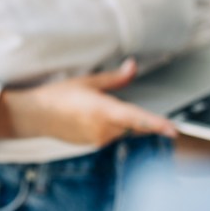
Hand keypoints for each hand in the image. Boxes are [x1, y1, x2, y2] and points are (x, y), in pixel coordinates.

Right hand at [0, 59, 177, 146]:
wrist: (36, 115)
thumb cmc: (58, 96)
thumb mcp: (88, 82)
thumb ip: (115, 78)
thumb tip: (133, 66)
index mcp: (103, 110)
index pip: (136, 118)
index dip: (157, 124)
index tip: (173, 130)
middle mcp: (103, 128)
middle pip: (132, 124)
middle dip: (129, 113)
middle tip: (104, 100)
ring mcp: (99, 139)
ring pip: (121, 129)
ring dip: (116, 119)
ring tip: (89, 108)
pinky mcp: (94, 144)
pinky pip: (110, 134)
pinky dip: (106, 126)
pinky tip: (87, 117)